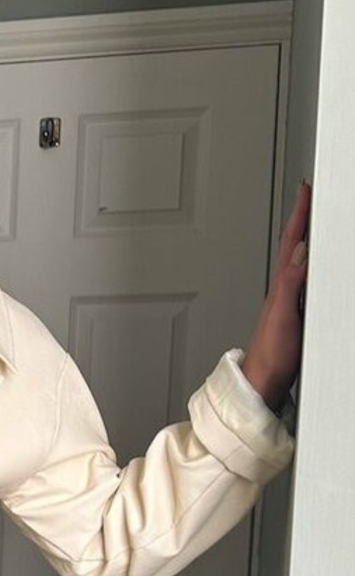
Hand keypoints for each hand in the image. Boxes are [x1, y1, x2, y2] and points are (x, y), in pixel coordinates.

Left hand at [239, 179, 310, 412]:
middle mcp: (282, 291)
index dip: (299, 214)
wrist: (261, 386)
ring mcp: (288, 304)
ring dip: (305, 241)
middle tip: (310, 196)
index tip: (306, 188)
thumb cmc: (269, 357)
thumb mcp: (282, 315)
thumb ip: (290, 282)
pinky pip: (305, 282)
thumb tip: (300, 250)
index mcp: (280, 286)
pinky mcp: (294, 318)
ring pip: (299, 263)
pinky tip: (314, 270)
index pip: (291, 242)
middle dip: (303, 219)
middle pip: (294, 247)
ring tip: (312, 222)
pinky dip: (311, 268)